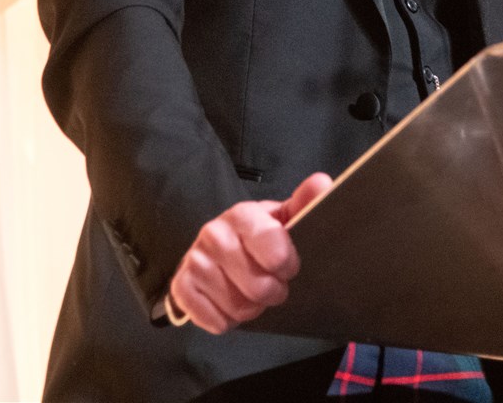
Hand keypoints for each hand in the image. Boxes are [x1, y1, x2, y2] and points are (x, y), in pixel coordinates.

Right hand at [166, 171, 332, 333]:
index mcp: (242, 215)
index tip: (289, 268)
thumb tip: (322, 182)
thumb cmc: (257, 238)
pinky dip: (228, 320)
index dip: (287, 266)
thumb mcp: (282, 219)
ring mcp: (194, 260)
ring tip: (250, 293)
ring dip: (251, 309)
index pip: (273, 250)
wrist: (215, 252)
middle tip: (272, 286)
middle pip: (257, 287)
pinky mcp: (181, 287)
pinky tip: (229, 304)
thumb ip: (304, 202)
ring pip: (237, 307)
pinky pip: (215, 321)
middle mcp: (213, 233)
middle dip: (272, 293)